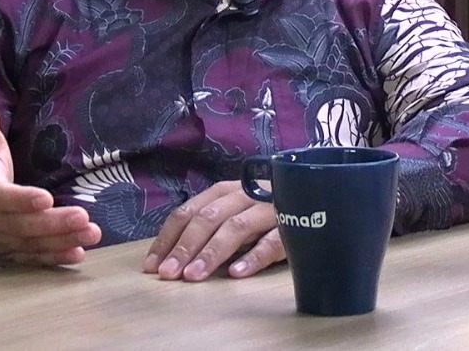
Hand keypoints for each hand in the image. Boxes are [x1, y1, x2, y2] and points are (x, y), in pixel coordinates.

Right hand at [0, 100, 101, 266]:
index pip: (3, 199)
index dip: (23, 201)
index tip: (46, 198)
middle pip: (24, 226)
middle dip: (55, 224)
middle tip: (84, 218)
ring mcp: (2, 243)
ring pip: (33, 245)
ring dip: (63, 241)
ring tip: (91, 234)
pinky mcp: (11, 256)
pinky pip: (33, 260)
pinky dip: (55, 259)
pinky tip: (78, 254)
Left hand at [142, 180, 282, 281]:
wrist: (316, 198)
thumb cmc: (264, 209)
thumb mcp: (233, 211)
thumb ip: (208, 226)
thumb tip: (171, 254)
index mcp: (223, 191)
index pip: (188, 211)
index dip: (168, 238)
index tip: (153, 265)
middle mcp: (243, 195)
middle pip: (208, 218)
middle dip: (185, 247)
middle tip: (169, 273)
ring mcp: (268, 209)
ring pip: (235, 228)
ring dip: (211, 253)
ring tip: (194, 276)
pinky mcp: (292, 226)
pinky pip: (271, 242)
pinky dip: (253, 257)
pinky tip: (237, 274)